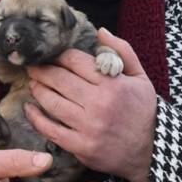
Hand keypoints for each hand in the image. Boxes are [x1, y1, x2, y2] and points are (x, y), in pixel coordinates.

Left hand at [25, 28, 157, 181]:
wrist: (151, 151)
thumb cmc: (144, 111)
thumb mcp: (140, 77)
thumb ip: (122, 51)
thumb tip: (101, 31)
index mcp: (113, 84)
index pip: (75, 61)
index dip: (59, 55)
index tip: (52, 55)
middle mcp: (99, 104)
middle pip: (59, 79)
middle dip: (42, 70)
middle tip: (32, 66)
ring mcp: (88, 126)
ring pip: (51, 102)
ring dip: (38, 90)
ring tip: (33, 83)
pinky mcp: (80, 146)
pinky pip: (50, 129)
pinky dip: (36, 117)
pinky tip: (30, 108)